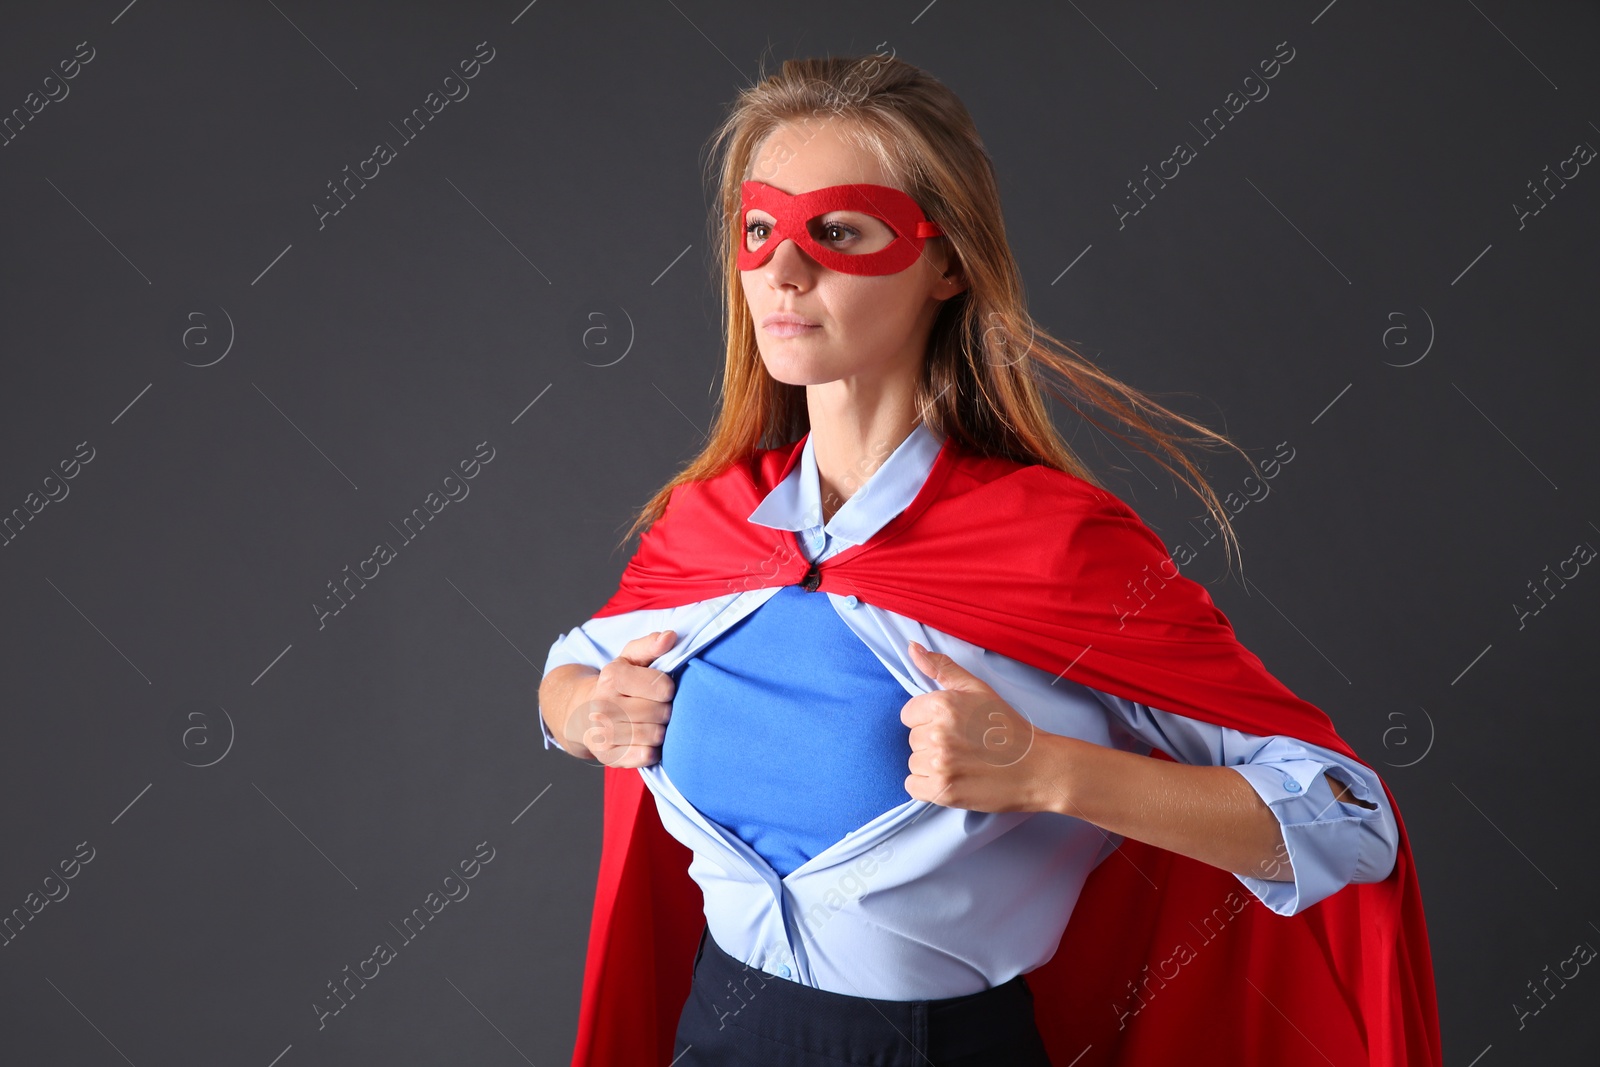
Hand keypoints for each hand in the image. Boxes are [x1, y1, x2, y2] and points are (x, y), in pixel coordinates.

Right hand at [578, 630, 677, 767]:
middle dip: (665, 710)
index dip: (667, 689)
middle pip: (661, 713)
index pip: (663, 688)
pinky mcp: (606, 756)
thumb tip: (670, 637)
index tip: (659, 689)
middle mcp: (603, 705)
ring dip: (660, 730)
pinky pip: (647, 756)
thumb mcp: (630, 659)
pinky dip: (651, 750)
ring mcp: (603, 733)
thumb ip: (651, 645)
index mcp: (612, 677)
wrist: (582, 712)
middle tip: (654, 707)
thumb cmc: (617, 684)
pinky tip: (643, 740)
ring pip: (656, 736)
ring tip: (649, 723)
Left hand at [900, 640, 1051, 812]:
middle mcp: (937, 733)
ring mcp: (940, 764)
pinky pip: (913, 786)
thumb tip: (912, 648)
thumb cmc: (1008, 727)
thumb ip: (941, 667)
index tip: (953, 726)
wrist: (1036, 768)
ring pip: (914, 763)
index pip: (909, 714)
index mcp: (942, 705)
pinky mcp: (943, 791)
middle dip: (933, 742)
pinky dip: (928, 786)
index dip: (929, 720)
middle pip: (912, 739)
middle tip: (963, 745)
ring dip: (931, 765)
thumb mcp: (977, 689)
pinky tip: (952, 779)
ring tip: (962, 762)